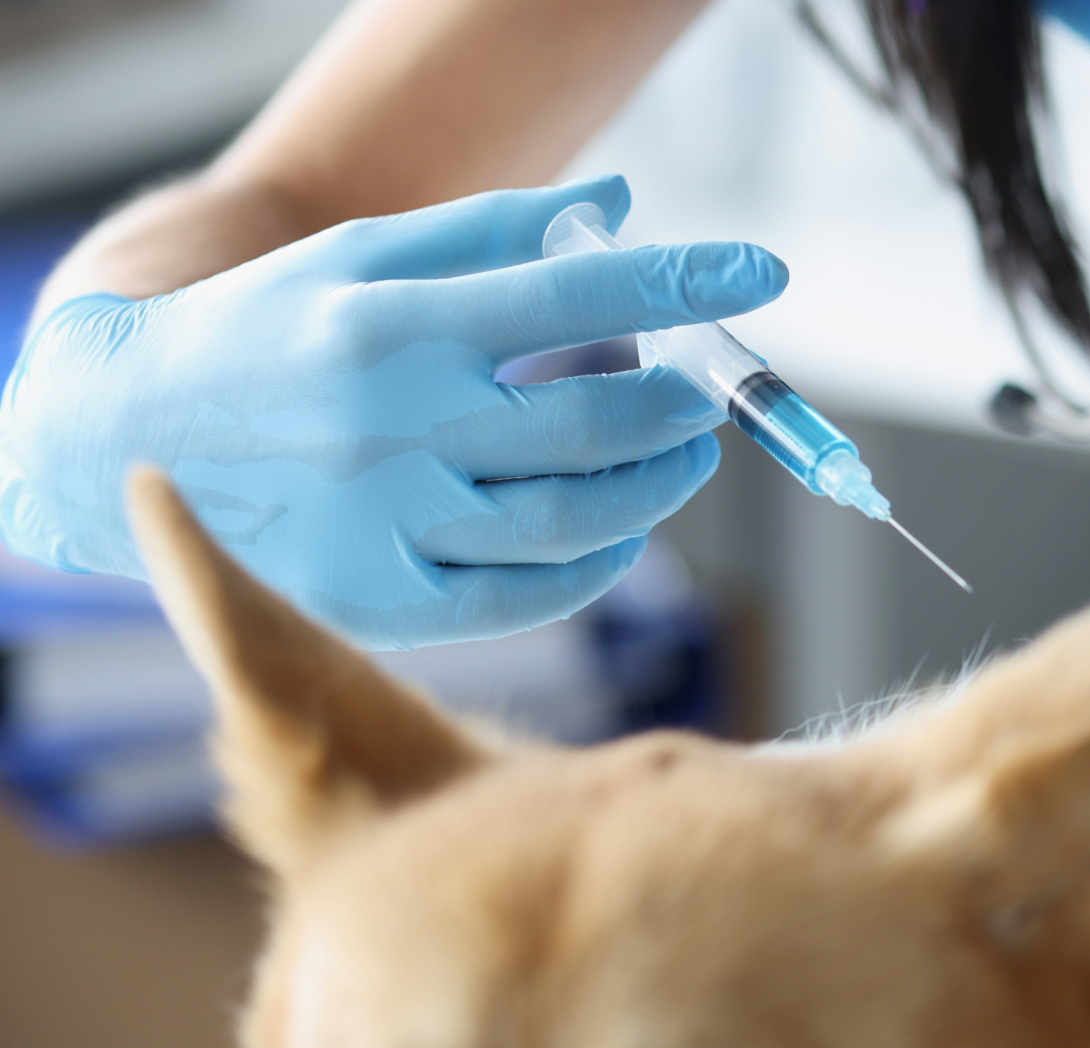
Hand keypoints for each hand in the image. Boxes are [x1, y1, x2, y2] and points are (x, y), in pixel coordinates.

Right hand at [0, 176, 786, 648]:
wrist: (127, 437)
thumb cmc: (271, 329)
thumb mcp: (365, 254)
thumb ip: (498, 231)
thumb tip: (622, 203)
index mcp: (392, 325)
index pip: (571, 296)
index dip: (681, 281)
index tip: (761, 270)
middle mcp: (392, 430)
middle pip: (592, 425)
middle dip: (681, 407)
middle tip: (704, 395)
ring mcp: (386, 525)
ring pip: (572, 520)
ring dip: (656, 485)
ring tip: (677, 454)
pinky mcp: (381, 601)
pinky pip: (527, 595)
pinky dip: (598, 560)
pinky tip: (622, 526)